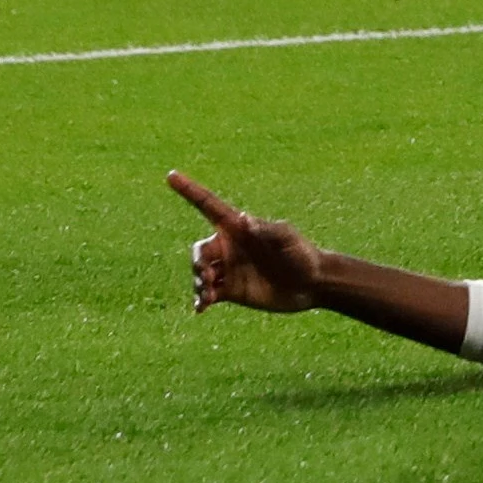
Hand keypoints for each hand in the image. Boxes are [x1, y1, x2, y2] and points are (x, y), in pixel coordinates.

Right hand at [170, 171, 324, 313]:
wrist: (312, 284)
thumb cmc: (302, 254)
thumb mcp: (287, 238)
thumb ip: (267, 229)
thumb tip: (244, 219)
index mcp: (238, 227)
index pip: (208, 205)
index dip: (189, 191)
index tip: (171, 175)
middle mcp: (229, 246)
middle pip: (199, 250)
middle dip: (197, 262)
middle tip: (207, 275)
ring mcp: (228, 269)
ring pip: (199, 273)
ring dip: (198, 283)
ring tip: (208, 294)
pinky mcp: (230, 290)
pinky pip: (207, 294)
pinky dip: (201, 300)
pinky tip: (201, 307)